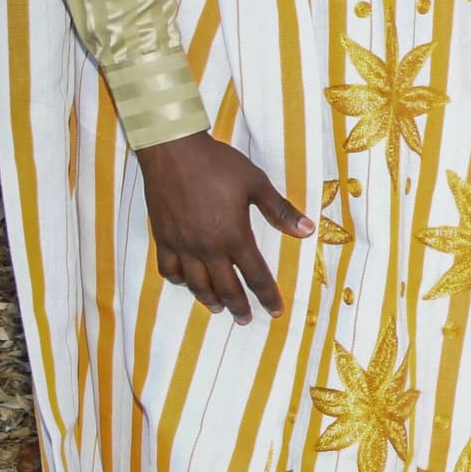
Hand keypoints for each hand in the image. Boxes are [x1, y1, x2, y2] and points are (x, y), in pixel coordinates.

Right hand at [133, 134, 312, 320]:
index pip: (256, 275)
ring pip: (196, 285)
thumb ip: (280, 211)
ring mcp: (182, 245)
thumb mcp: (256, 183)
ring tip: (218, 308)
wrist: (173, 151)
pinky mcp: (163, 238)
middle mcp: (208, 248)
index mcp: (234, 236)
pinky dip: (179, 280)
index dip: (267, 296)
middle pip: (225, 288)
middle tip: (245, 319)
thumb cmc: (218, 165)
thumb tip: (307, 231)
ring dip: (209, 300)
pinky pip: (169, 269)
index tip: (274, 311)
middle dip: (239, 307)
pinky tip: (185, 282)